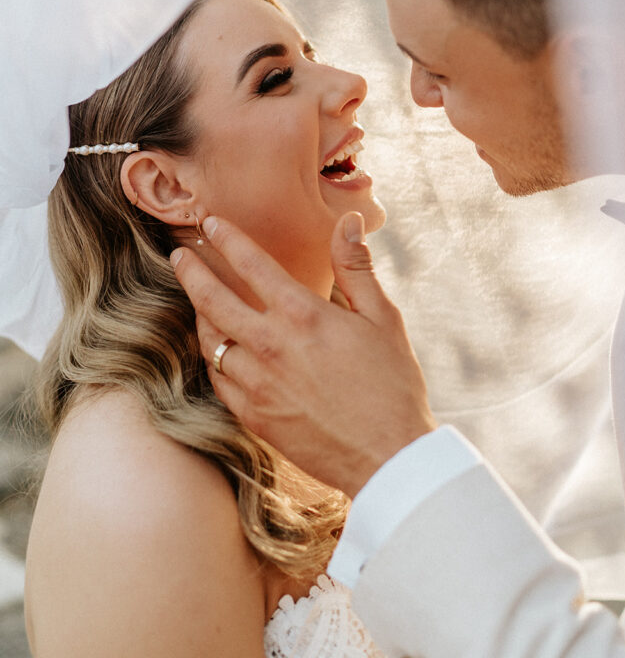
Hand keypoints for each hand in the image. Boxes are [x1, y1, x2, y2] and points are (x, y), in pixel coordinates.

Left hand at [170, 212, 436, 496]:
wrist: (388, 456)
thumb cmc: (393, 383)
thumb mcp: (383, 317)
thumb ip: (357, 266)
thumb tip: (349, 221)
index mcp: (303, 314)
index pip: (251, 263)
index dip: (227, 238)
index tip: (212, 222)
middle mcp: (271, 345)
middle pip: (213, 299)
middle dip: (192, 271)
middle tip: (180, 256)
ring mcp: (257, 384)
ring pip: (209, 340)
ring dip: (198, 314)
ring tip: (197, 299)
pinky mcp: (253, 416)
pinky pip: (217, 379)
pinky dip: (211, 358)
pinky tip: (216, 349)